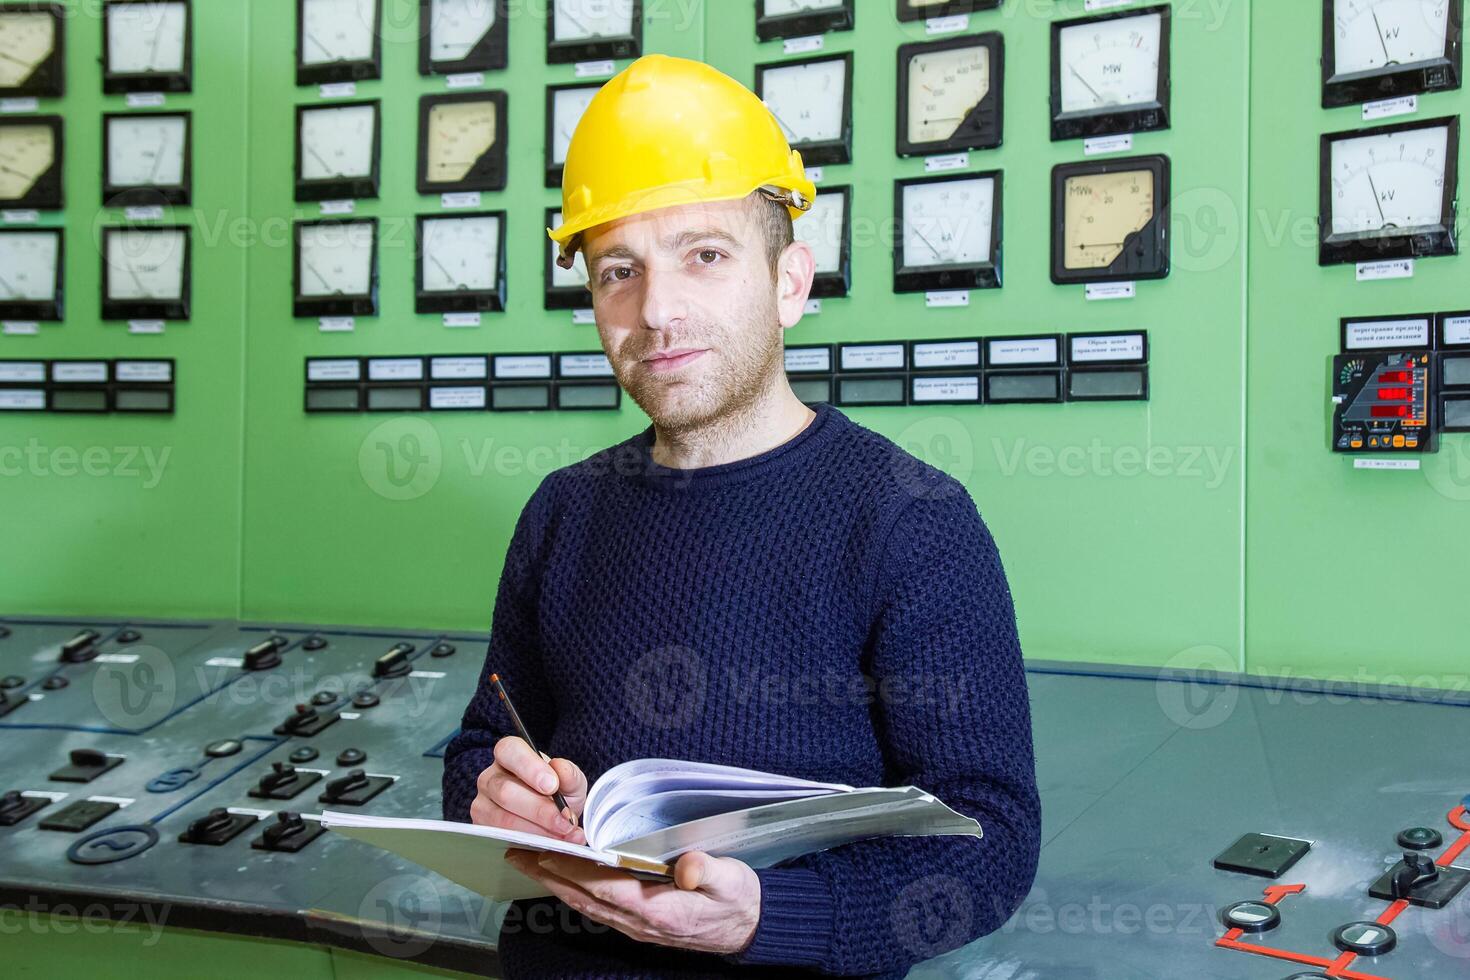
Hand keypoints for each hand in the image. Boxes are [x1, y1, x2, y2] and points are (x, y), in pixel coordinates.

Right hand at [471, 736, 587, 843]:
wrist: (551, 817)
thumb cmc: (557, 792)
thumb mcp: (570, 781)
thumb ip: (569, 774)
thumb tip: (560, 769)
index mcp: (509, 754)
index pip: (509, 751)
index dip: (530, 768)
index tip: (552, 786)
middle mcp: (489, 777)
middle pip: (505, 791)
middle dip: (540, 810)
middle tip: (566, 822)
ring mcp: (482, 804)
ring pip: (503, 819)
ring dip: (537, 831)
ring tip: (564, 835)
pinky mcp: (482, 829)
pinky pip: (502, 838)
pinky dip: (530, 843)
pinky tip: (551, 844)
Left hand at [503, 848, 760, 955]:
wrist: (747, 928)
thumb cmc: (738, 899)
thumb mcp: (732, 881)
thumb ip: (707, 872)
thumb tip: (685, 866)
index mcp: (661, 910)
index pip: (608, 888)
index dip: (576, 871)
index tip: (549, 853)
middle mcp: (641, 921)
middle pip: (585, 897)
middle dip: (549, 875)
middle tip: (517, 852)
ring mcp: (635, 925)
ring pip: (585, 904)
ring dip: (553, 883)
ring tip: (527, 861)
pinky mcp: (636, 922)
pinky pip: (595, 907)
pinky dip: (571, 890)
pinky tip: (559, 878)